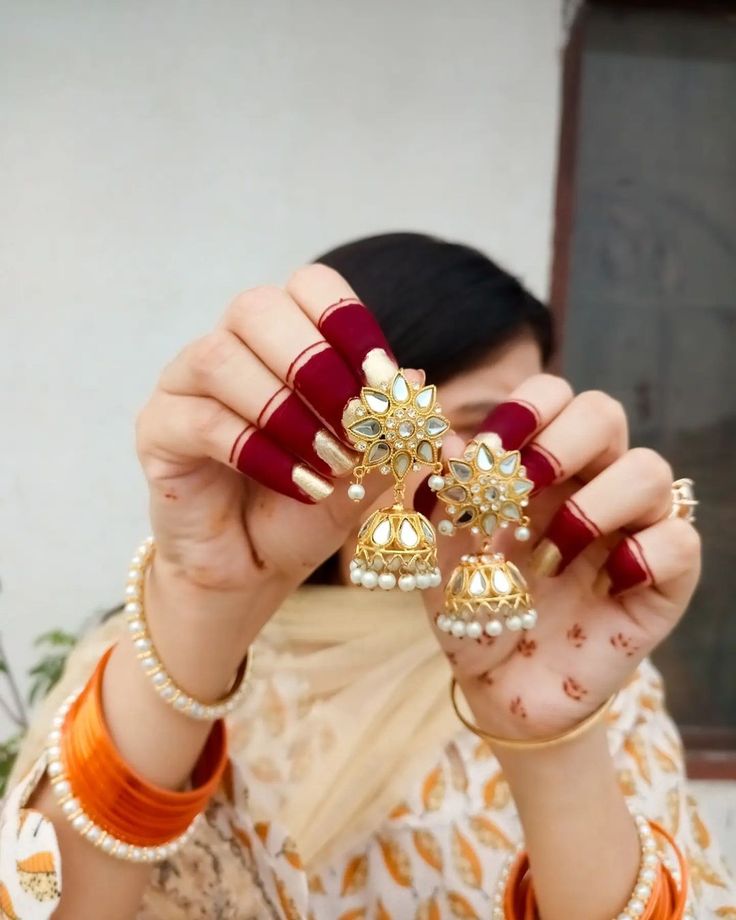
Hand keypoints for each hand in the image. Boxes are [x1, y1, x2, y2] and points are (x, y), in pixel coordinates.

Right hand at [136, 264, 401, 627]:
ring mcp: (184, 385)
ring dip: (285, 411)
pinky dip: (259, 452)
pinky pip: (202, 422)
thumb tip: (417, 378)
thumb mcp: (364, 470)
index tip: (382, 376)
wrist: (254, 566)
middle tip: (354, 420)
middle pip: (256, 308)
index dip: (348, 321)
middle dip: (314, 363)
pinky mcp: (158, 430)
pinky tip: (299, 485)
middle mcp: (229, 347)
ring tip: (329, 461)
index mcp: (282, 339)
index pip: (309, 287)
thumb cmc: (306, 507)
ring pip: (220, 359)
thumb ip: (389, 428)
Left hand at [421, 374, 700, 739]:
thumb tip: (442, 437)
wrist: (500, 685)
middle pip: (605, 415)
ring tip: (550, 555)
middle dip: (562, 441)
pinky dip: (646, 554)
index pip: (552, 397)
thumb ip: (439, 499)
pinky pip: (680, 541)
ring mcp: (630, 528)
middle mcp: (588, 484)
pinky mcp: (662, 579)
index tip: (490, 447)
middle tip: (521, 485)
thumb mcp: (439, 556)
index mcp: (537, 466)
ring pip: (651, 471)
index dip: (528, 407)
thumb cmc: (472, 609)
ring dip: (595, 505)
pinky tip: (606, 583)